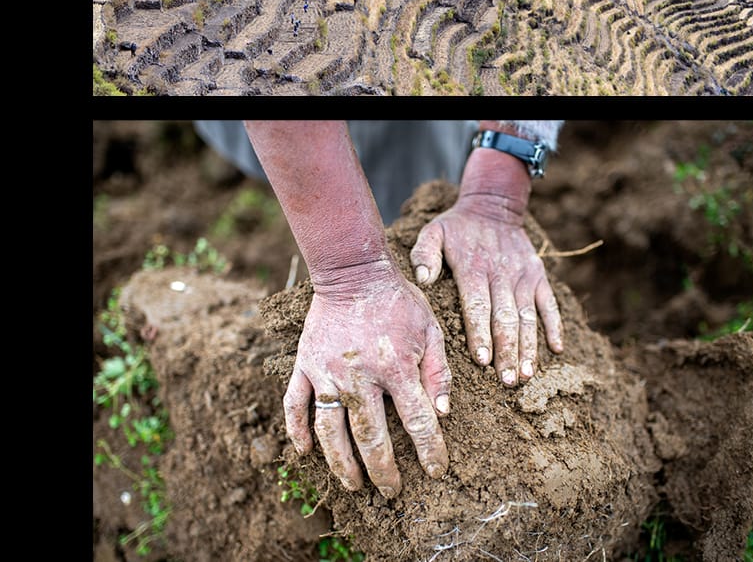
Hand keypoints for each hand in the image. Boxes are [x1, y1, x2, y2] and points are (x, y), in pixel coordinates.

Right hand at [283, 268, 450, 497]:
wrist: (353, 273)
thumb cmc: (399, 302)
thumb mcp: (431, 331)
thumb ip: (438, 372)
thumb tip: (443, 412)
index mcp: (396, 368)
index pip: (418, 421)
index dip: (430, 449)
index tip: (436, 470)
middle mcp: (360, 377)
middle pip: (370, 436)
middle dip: (383, 470)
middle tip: (391, 492)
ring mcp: (327, 373)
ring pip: (330, 430)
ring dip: (341, 463)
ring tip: (353, 484)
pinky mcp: (304, 366)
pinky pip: (295, 405)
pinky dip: (297, 431)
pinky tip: (304, 453)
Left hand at [409, 194, 564, 385]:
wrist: (494, 205)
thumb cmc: (458, 227)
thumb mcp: (433, 231)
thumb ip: (424, 254)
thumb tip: (422, 280)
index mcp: (474, 268)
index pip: (478, 307)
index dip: (482, 334)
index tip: (483, 361)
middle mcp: (501, 275)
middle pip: (506, 319)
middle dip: (508, 352)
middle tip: (508, 381)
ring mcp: (523, 276)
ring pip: (528, 317)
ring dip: (529, 347)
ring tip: (527, 375)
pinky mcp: (538, 276)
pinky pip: (549, 304)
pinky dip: (554, 326)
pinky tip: (556, 349)